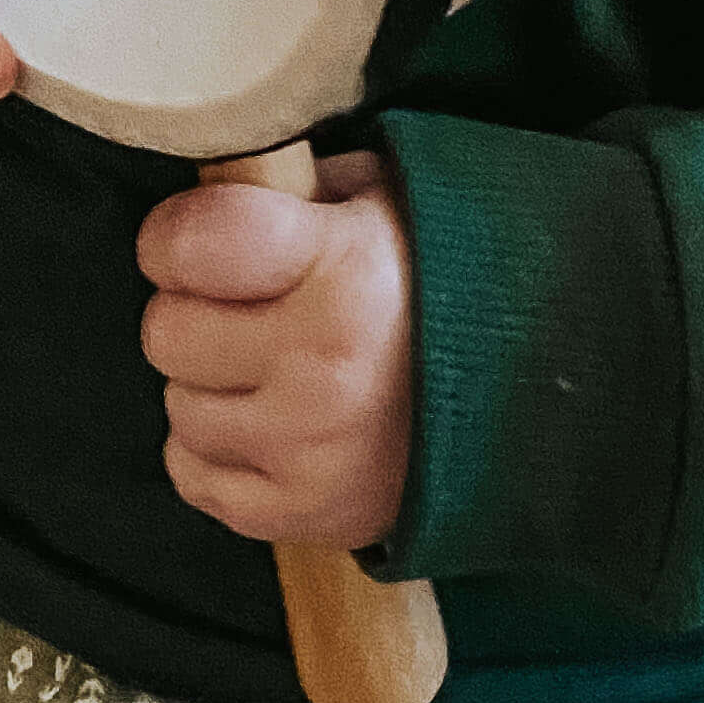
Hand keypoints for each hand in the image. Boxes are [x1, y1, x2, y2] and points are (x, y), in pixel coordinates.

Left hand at [136, 155, 414, 551]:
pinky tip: (273, 421)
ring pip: (178, 406)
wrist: (536, 399)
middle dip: (199, 311)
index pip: (188, 244)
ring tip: (278, 366)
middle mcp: (321, 373)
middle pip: (167, 332)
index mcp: (344, 277)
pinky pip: (191, 474)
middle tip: (254, 306)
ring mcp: (309, 454)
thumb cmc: (448, 282)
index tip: (196, 238)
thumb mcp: (385, 201)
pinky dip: (219, 448)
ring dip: (213, 384)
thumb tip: (211, 187)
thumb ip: (294, 190)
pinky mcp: (302, 515)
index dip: (177, 235)